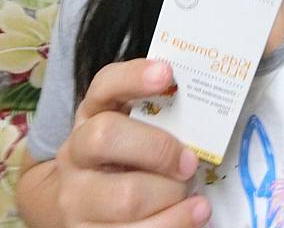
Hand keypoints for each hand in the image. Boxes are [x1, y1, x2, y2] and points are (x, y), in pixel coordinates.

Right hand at [55, 59, 211, 226]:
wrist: (83, 200)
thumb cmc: (125, 153)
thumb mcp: (135, 126)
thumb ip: (160, 110)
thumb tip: (206, 93)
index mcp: (93, 113)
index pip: (105, 84)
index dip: (133, 76)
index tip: (167, 73)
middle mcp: (76, 151)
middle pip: (106, 137)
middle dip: (157, 149)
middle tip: (189, 161)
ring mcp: (75, 196)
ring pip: (125, 197)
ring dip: (170, 195)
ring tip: (194, 195)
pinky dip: (173, 223)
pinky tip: (195, 214)